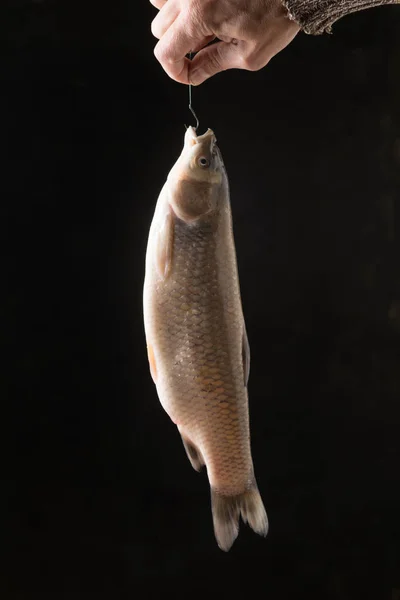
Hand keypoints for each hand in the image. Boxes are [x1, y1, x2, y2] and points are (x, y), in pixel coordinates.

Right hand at [150, 0, 299, 84]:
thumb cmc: (278, 14)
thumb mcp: (249, 54)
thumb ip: (214, 65)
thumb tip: (193, 75)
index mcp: (199, 16)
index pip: (165, 52)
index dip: (175, 71)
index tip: (189, 74)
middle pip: (159, 28)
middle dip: (178, 43)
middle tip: (206, 45)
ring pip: (161, 3)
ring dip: (176, 18)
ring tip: (205, 23)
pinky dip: (185, 2)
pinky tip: (208, 7)